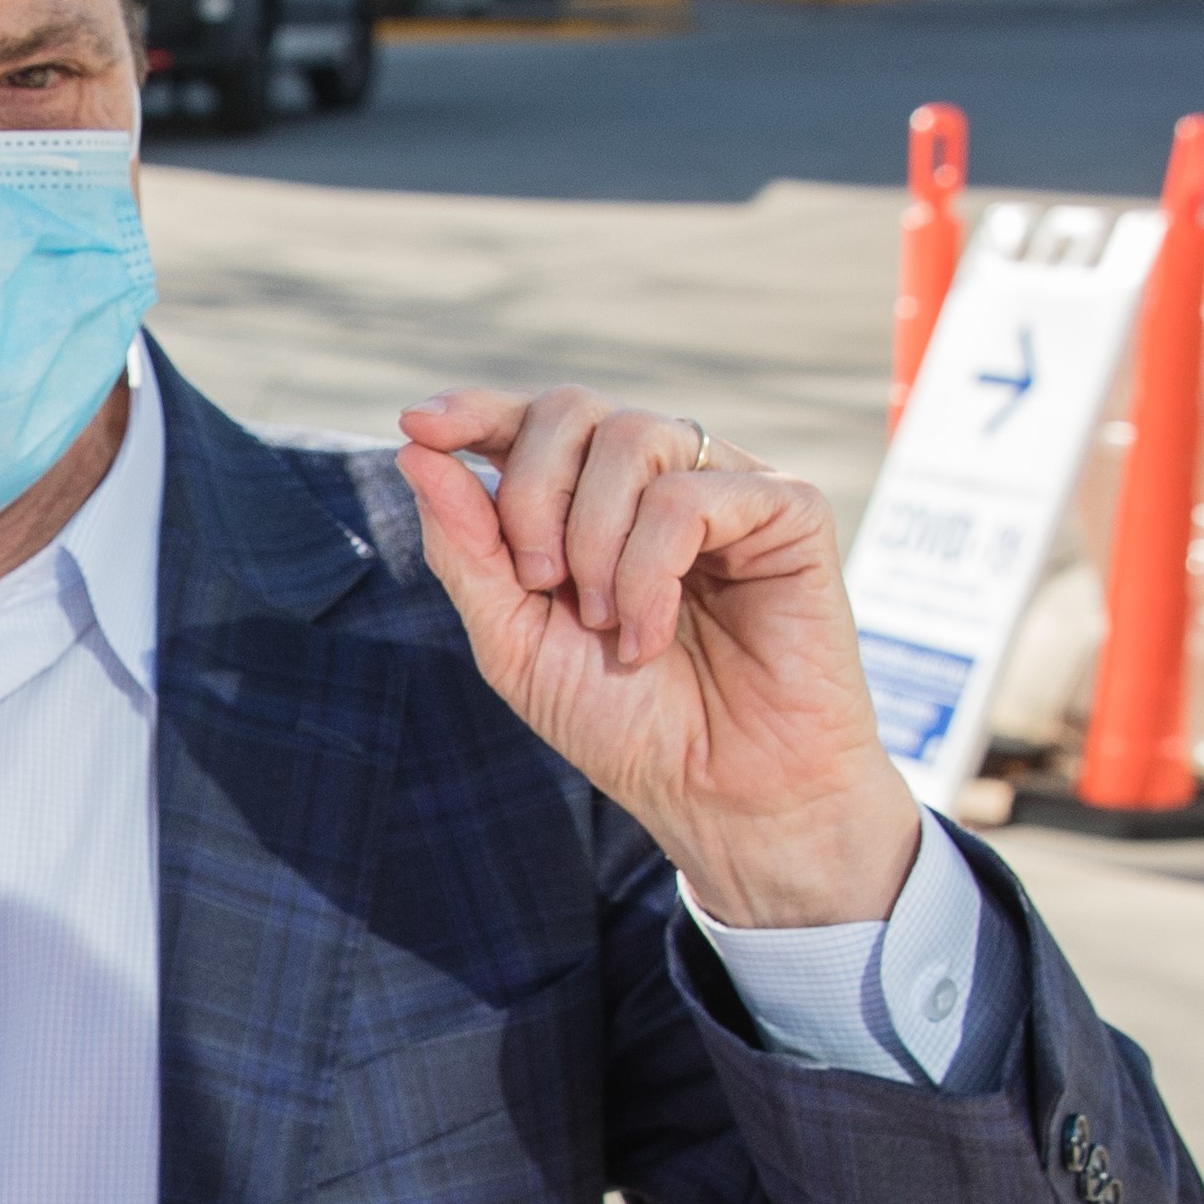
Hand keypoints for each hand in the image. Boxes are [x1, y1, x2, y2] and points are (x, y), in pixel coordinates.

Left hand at [399, 391, 923, 927]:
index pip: (530, 421)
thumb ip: (466, 549)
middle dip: (532, 492)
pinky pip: (690, 493)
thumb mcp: (515, 642)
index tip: (419, 426)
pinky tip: (649, 637)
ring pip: (633, 437)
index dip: (475, 410)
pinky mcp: (788, 509)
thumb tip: (415, 450)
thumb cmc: (624, 722)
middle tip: (538, 582)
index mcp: (590, 502)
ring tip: (605, 625)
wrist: (718, 795)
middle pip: (573, 408)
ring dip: (593, 540)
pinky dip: (649, 569)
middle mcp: (658, 480)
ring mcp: (726, 486)